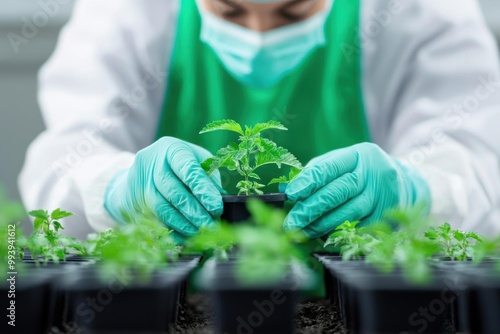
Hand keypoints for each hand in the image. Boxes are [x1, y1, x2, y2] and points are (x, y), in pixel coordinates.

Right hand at [104, 137, 223, 242]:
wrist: (142, 171)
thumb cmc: (180, 166)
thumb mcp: (197, 162)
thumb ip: (209, 179)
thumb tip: (221, 202)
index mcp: (172, 149)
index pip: (188, 170)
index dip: (203, 190)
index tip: (217, 208)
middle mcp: (152, 163)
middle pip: (174, 192)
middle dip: (195, 212)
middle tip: (211, 226)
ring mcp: (139, 183)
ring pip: (162, 209)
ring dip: (183, 225)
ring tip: (200, 233)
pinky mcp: (132, 202)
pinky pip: (153, 221)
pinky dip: (172, 231)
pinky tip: (186, 236)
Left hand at [283, 143, 429, 237]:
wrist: (402, 183)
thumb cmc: (360, 172)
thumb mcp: (342, 163)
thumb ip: (316, 173)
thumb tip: (288, 189)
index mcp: (358, 155)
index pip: (329, 168)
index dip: (308, 182)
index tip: (291, 194)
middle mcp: (372, 174)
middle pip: (338, 192)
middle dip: (311, 209)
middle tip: (292, 222)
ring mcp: (382, 197)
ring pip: (348, 214)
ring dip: (322, 225)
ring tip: (304, 230)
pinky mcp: (387, 217)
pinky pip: (358, 229)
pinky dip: (339, 234)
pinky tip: (324, 237)